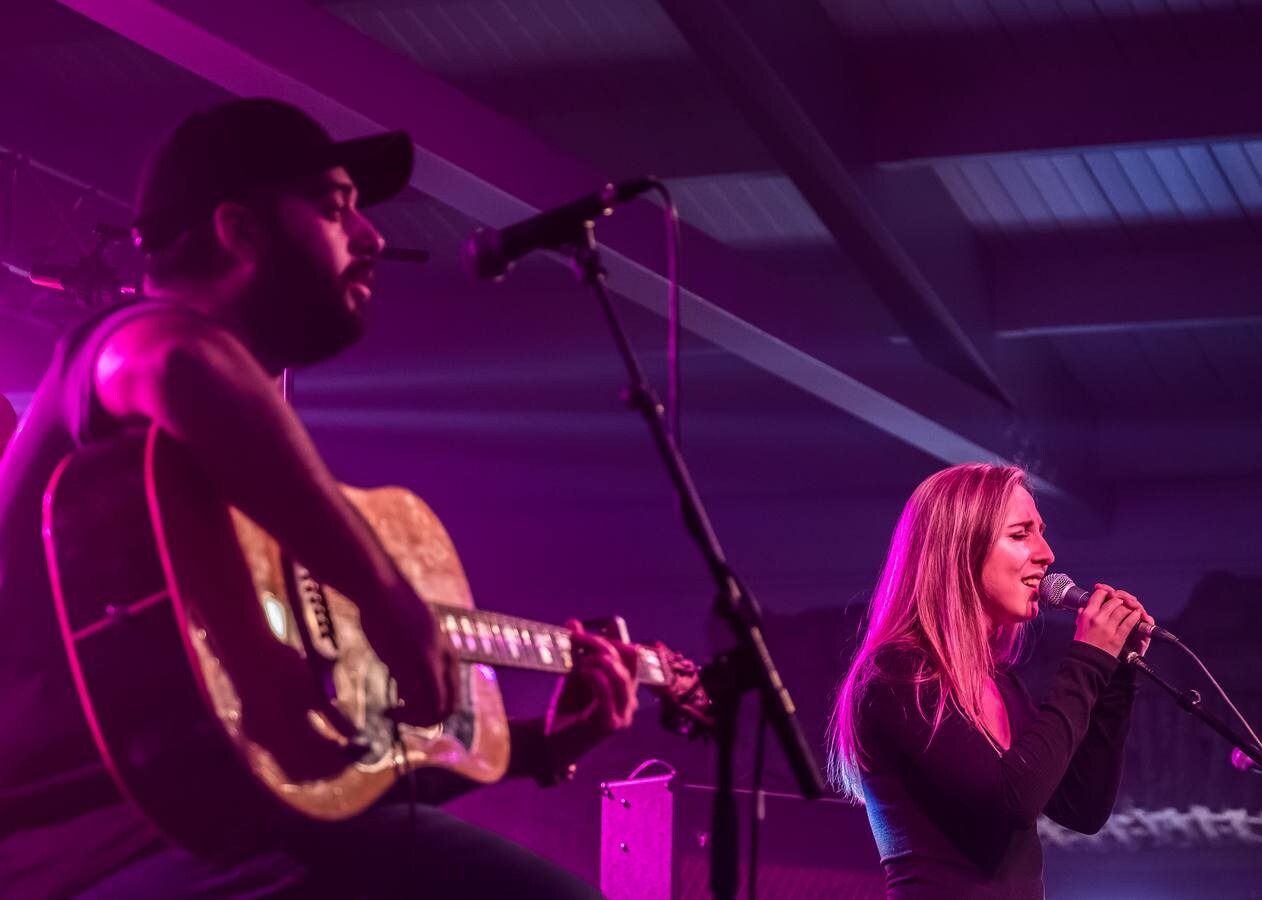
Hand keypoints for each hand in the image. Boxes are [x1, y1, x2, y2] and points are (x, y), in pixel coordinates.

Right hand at [367, 581, 459, 726]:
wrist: (381, 588)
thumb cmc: (394, 609)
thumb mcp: (418, 635)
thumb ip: (421, 658)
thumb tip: (409, 687)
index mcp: (448, 651)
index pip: (454, 693)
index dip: (436, 710)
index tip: (413, 709)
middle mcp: (441, 658)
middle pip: (449, 705)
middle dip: (429, 721)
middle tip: (405, 720)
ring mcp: (424, 660)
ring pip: (434, 707)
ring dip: (415, 720)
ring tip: (395, 715)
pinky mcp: (405, 660)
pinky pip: (412, 699)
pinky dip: (402, 713)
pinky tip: (387, 709)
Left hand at [543, 621, 639, 767]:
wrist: (549, 745)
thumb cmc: (565, 710)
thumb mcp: (574, 675)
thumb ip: (577, 651)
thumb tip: (573, 622)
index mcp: (626, 689)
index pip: (632, 655)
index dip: (609, 639)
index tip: (581, 633)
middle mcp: (630, 701)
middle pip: (628, 660)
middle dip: (601, 644)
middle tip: (576, 638)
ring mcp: (623, 715)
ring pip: (622, 676)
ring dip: (598, 661)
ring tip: (578, 661)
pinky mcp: (610, 725)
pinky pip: (607, 692)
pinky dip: (593, 677)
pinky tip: (579, 673)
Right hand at [1073, 582, 1150, 658]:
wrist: (1087, 661)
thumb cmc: (1083, 644)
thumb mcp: (1079, 627)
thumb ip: (1082, 616)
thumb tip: (1083, 609)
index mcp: (1087, 614)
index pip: (1099, 595)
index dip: (1106, 592)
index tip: (1110, 594)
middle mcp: (1098, 618)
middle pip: (1114, 601)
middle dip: (1120, 600)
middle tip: (1122, 602)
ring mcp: (1109, 627)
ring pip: (1123, 610)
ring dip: (1129, 608)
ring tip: (1131, 608)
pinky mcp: (1118, 636)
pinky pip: (1129, 622)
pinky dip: (1135, 617)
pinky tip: (1137, 615)